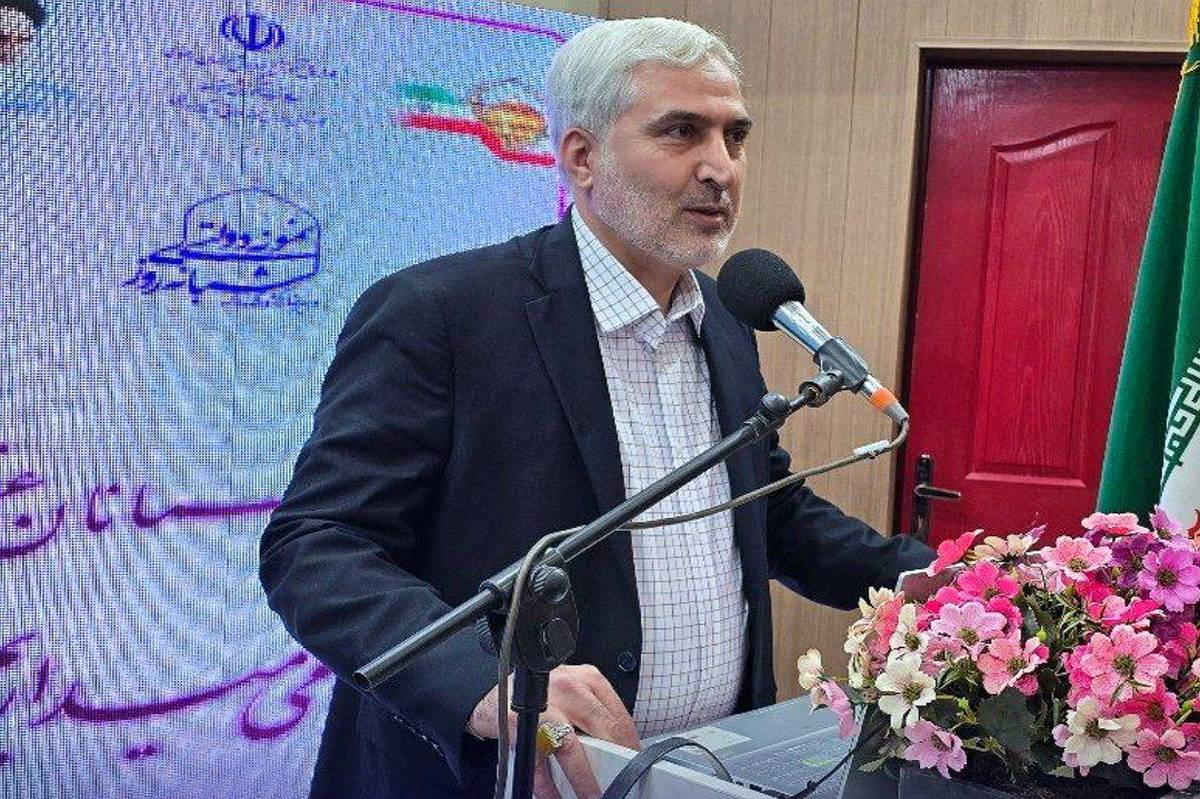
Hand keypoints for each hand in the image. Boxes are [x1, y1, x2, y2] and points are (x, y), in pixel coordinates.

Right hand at [468, 664, 640, 798]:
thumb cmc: (542, 700)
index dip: (629, 745)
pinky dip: (547, 784)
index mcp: (586, 678)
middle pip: (600, 728)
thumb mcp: (575, 694)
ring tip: (591, 794)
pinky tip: (554, 795)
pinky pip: (538, 760)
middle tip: (620, 782)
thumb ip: (596, 713)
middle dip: (613, 761)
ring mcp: (542, 705)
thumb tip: (624, 748)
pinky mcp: (519, 724)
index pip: (618, 715)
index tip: (634, 764)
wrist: (496, 697)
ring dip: (582, 777)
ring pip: (570, 746)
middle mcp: (566, 687)